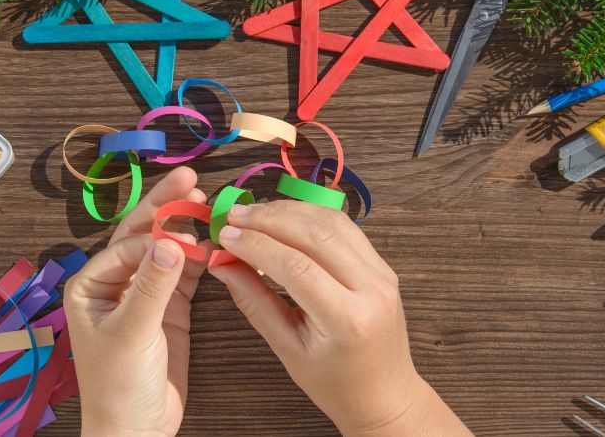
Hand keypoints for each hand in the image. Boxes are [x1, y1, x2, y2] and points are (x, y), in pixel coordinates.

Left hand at [64, 167, 207, 435]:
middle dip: (166, 207)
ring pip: (165, 250)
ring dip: (185, 228)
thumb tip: (172, 241)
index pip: (128, 245)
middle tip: (191, 177)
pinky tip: (213, 242)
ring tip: (208, 202)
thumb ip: (152, 287)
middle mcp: (115, 283)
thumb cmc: (118, 386)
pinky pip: (183, 273)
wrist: (137, 429)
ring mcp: (144, 294)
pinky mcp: (169, 310)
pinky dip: (199, 257)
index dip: (157, 234)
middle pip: (143, 235)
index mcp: (91, 284)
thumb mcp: (133, 333)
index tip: (186, 233)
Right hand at [208, 201, 470, 435]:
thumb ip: (253, 301)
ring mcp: (382, 274)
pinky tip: (285, 216)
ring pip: (333, 222)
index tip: (225, 234)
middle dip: (269, 218)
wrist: (384, 394)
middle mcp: (371, 289)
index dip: (255, 244)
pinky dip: (312, 215)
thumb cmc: (333, 382)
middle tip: (233, 214)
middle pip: (315, 234)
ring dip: (290, 210)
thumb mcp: (286, 348)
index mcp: (347, 320)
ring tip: (254, 211)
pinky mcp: (383, 265)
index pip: (295, 265)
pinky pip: (346, 228)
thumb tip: (221, 262)